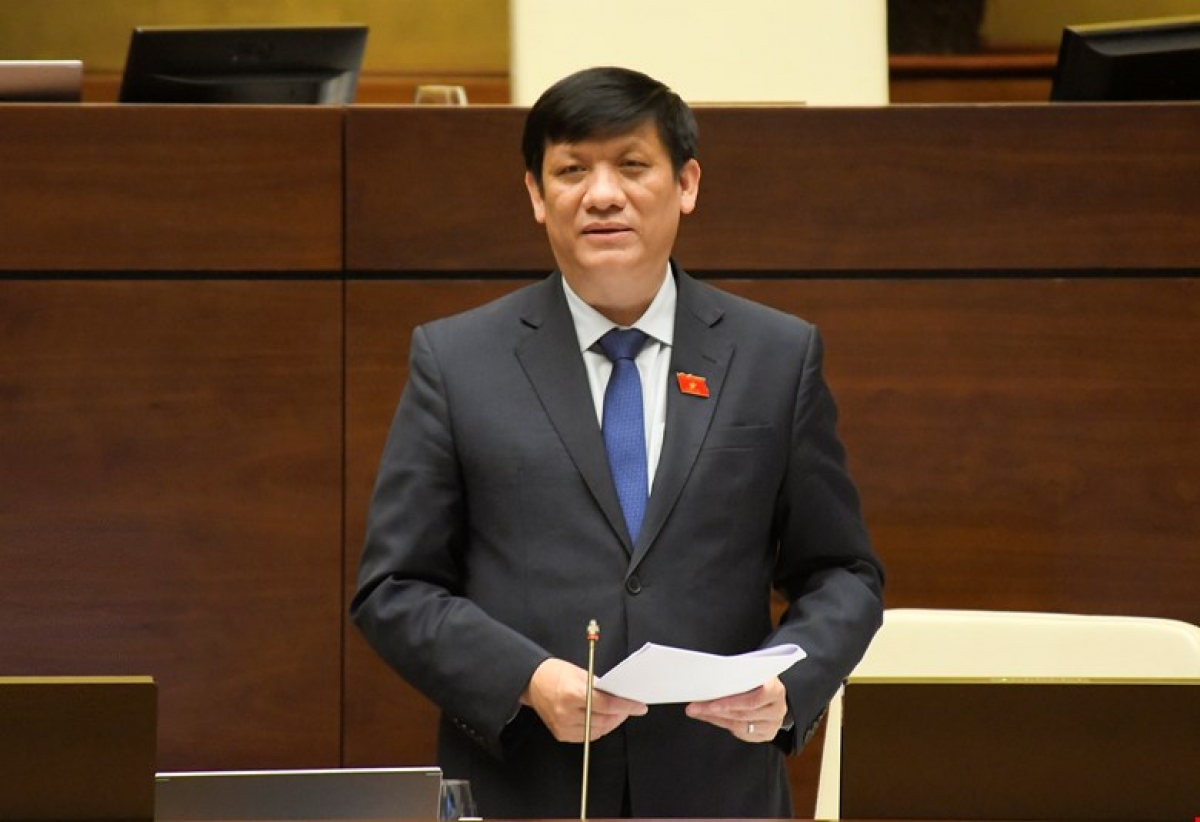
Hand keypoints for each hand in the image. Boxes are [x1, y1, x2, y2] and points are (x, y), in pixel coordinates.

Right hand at [521, 658, 646, 742]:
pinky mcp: (561, 734)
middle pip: (605, 719)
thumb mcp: (581, 673)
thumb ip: (600, 687)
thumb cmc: (554, 673)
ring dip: (611, 722)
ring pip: (598, 731)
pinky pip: (587, 736)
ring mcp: (563, 726)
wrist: (531, 682)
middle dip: (621, 714)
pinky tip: (602, 719)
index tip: (639, 706)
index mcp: (572, 693)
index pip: (607, 704)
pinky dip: (598, 728)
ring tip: (617, 713)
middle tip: (630, 707)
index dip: (627, 706)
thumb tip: (619, 697)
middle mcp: (567, 713)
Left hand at [685, 676, 787, 742]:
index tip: (710, 703)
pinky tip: (711, 717)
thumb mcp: (753, 671)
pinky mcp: (767, 734)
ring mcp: (773, 724)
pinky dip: (723, 724)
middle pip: (743, 713)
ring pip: (740, 725)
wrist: (775, 691)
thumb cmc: (760, 678)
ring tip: (698, 711)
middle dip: (715, 710)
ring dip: (716, 718)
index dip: (730, 703)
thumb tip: (707, 680)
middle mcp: (777, 709)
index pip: (753, 699)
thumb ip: (737, 675)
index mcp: (775, 689)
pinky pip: (741, 734)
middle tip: (695, 707)